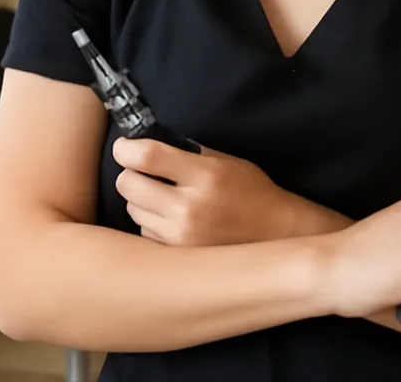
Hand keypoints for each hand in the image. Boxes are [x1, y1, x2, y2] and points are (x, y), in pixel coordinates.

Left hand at [112, 137, 346, 245]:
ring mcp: (180, 237)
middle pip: (129, 184)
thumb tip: (150, 142)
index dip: (127, 148)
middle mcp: (189, 208)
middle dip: (131, 174)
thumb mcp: (226, 162)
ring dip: (141, 200)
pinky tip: (173, 220)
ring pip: (133, 210)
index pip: (148, 156)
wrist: (276, 235)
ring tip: (164, 197)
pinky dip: (152, 224)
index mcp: (204, 176)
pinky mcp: (177, 257)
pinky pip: (145, 234)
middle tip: (143, 171)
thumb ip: (189, 153)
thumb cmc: (252, 192)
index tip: (124, 146)